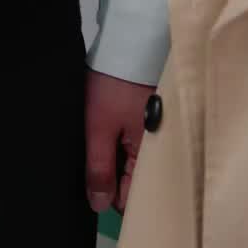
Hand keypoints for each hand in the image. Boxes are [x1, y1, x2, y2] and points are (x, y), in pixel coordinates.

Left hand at [84, 70, 153, 215]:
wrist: (128, 42)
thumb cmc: (114, 86)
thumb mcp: (99, 128)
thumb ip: (100, 168)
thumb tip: (99, 206)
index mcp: (150, 157)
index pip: (132, 198)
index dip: (109, 197)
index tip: (91, 186)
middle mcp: (157, 150)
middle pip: (132, 181)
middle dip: (110, 177)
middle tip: (91, 159)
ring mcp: (153, 134)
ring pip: (130, 162)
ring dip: (113, 158)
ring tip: (96, 142)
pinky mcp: (147, 118)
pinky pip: (132, 143)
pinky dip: (118, 142)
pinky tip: (104, 131)